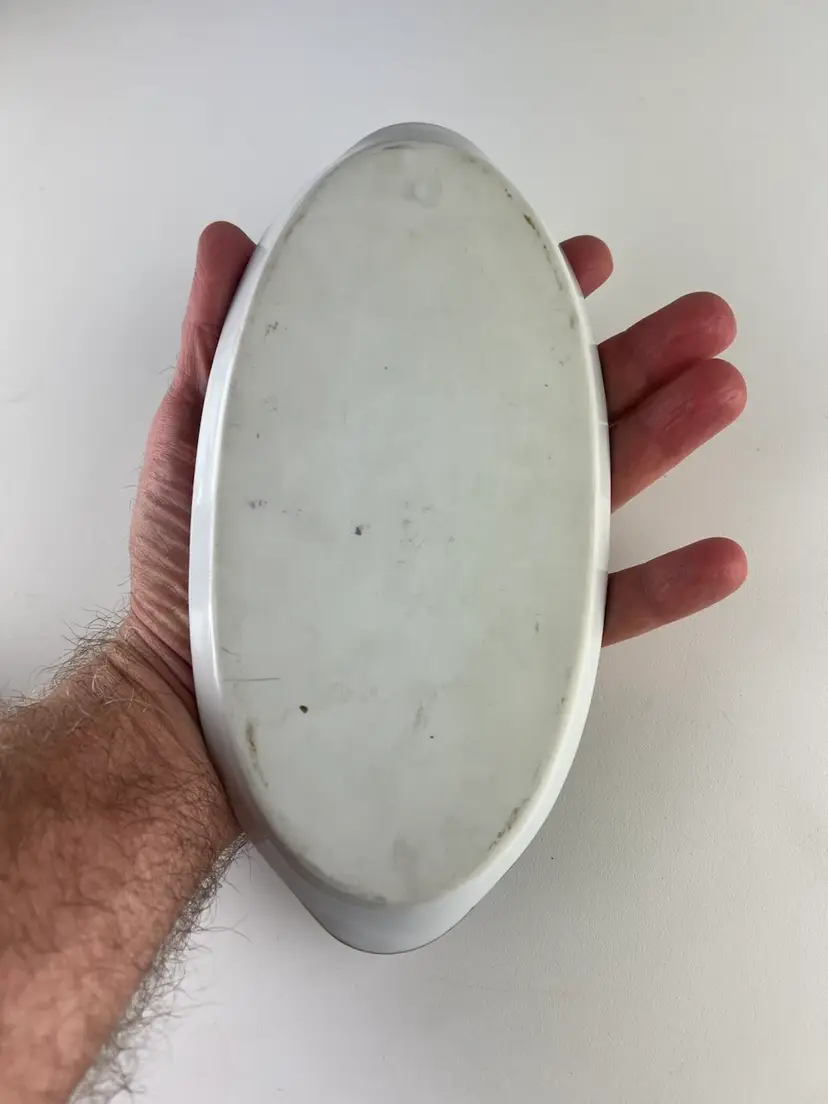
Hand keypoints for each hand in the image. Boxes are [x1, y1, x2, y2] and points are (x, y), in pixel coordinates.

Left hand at [127, 223, 745, 711]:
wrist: (196, 705)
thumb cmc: (195, 573)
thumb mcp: (201, 440)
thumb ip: (220, 341)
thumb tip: (229, 240)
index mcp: (396, 439)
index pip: (478, 358)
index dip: (533, 304)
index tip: (581, 263)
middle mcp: (451, 500)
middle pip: (559, 417)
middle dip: (637, 359)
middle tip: (699, 320)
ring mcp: (483, 572)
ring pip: (594, 496)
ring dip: (667, 441)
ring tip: (719, 392)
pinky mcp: (501, 649)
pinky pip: (595, 616)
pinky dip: (663, 588)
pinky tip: (716, 556)